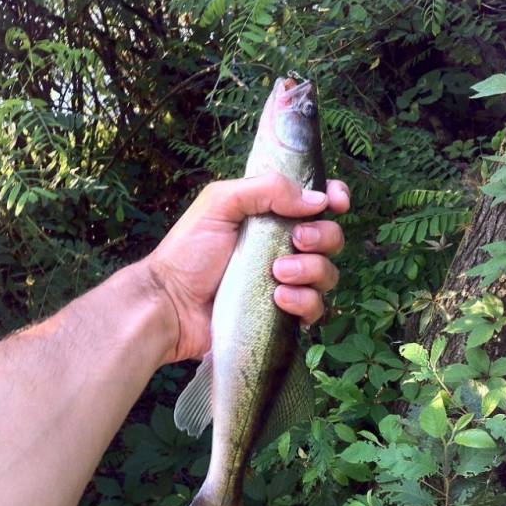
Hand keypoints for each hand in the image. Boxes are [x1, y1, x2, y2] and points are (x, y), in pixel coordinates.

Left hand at [148, 173, 349, 362]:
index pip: (317, 203)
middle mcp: (282, 248)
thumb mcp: (219, 204)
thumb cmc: (187, 253)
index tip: (335, 203)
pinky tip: (278, 299)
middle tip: (296, 239)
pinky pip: (315, 309)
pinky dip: (304, 302)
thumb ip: (265, 189)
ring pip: (327, 275)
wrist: (170, 305)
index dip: (335, 199)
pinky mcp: (282, 316)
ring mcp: (285, 283)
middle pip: (331, 238)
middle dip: (322, 237)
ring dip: (311, 270)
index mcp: (270, 217)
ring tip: (277, 273)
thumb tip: (316, 199)